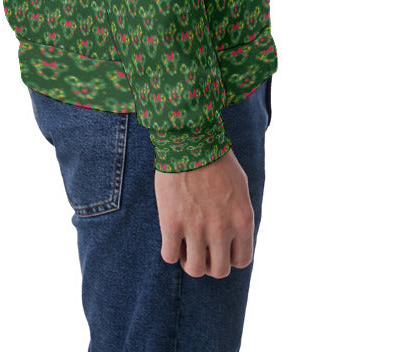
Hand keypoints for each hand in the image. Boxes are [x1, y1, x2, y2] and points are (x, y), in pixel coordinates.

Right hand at [154, 147, 254, 278]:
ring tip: (186, 245)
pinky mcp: (172, 223)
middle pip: (219, 271)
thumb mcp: (241, 187)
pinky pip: (170, 256)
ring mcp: (196, 228)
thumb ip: (239, 215)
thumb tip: (236, 237)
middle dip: (211, 264)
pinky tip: (171, 237)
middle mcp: (222, 228)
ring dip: (190, 261)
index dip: (230, 258)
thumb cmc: (216, 159)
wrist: (190, 139)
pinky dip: (170, 251)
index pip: (242, 261)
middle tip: (202, 250)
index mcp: (242, 219)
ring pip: (195, 269)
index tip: (221, 248)